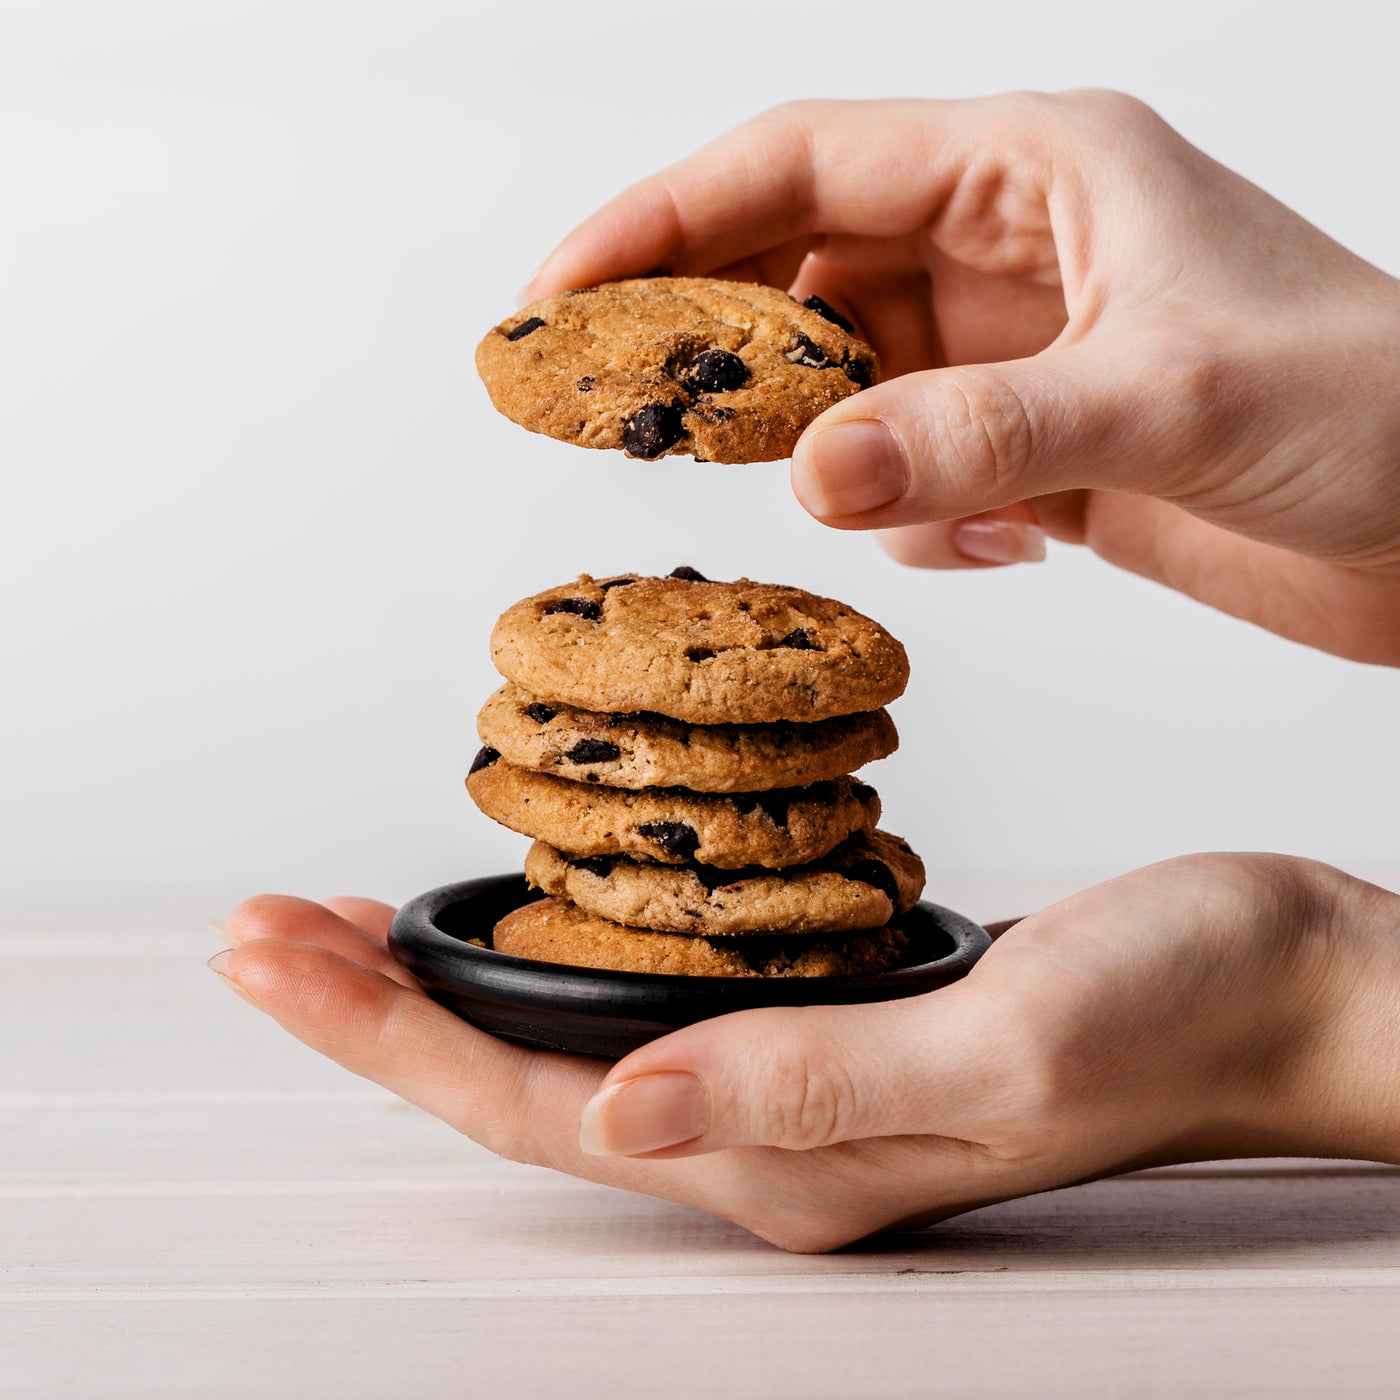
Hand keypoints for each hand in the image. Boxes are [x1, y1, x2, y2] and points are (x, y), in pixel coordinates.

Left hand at [215, 854, 1399, 1251]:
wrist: (1278, 985)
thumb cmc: (1176, 1006)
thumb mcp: (1007, 1043)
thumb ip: (814, 1085)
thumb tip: (623, 1106)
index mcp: (785, 1158)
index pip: (532, 1105)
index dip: (386, 1034)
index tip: (274, 947)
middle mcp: (768, 1136)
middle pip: (519, 1079)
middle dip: (373, 1009)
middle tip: (259, 924)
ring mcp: (794, 1084)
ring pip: (570, 1039)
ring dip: (448, 982)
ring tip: (346, 922)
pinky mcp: (826, 1022)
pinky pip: (648, 996)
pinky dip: (558, 949)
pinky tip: (533, 909)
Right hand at [525, 93, 1399, 665]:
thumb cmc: (1377, 409)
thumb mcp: (1171, 399)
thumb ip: (980, 433)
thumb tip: (811, 472)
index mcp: (1040, 172)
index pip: (803, 163)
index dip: (665, 217)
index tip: (565, 287)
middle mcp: (1016, 251)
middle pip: (802, 269)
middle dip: (708, 340)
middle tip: (612, 408)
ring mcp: (1020, 355)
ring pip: (850, 381)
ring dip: (813, 442)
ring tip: (797, 488)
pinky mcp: (1036, 447)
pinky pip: (911, 470)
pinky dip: (906, 514)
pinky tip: (977, 545)